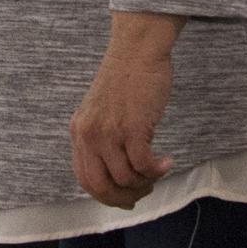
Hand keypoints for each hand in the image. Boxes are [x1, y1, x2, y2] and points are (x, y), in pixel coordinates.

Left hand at [70, 12, 182, 207]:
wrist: (137, 50)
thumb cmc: (126, 79)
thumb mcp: (101, 112)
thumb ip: (101, 139)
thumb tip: (117, 175)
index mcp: (79, 132)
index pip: (85, 179)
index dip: (106, 195)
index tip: (125, 197)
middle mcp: (89, 135)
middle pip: (101, 186)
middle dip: (124, 197)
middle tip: (143, 192)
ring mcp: (110, 132)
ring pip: (125, 178)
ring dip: (145, 182)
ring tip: (157, 172)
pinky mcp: (133, 128)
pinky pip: (144, 165)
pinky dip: (157, 170)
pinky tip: (167, 162)